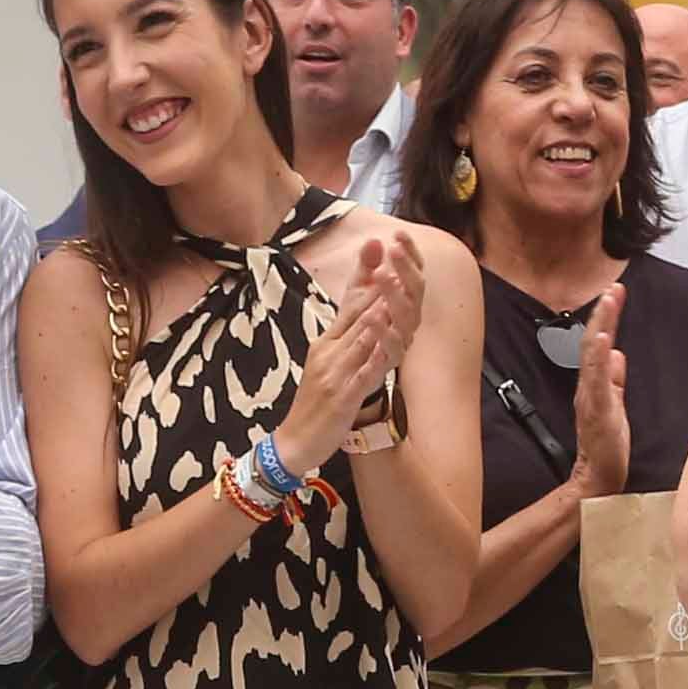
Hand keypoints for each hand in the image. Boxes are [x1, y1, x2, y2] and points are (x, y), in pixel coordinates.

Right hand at [275, 219, 416, 470]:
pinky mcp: (342, 396)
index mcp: (325, 343)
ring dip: (377, 313)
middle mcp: (328, 352)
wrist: (294, 442)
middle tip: (391, 256)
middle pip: (354, 313)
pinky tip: (386, 342)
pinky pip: (362, 372)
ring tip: (393, 289)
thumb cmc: (313, 404)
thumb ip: (343, 339)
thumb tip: (363, 314)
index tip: (375, 246)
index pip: (346, 303)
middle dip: (374, 284)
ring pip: (359, 338)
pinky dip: (374, 355)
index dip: (362, 276)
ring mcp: (334, 373)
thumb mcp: (325, 364)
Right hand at [571, 281, 633, 496]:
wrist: (599, 478)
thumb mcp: (614, 405)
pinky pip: (596, 382)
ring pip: (592, 357)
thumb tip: (616, 354)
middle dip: (604, 314)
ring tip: (608, 302)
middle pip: (592, 343)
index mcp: (593, 385)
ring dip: (600, 327)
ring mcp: (591, 398)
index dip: (605, 318)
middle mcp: (588, 387)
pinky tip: (602, 341)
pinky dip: (597, 360)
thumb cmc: (607, 446)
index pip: (597, 345)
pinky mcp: (598, 411)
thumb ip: (614, 380)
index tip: (615, 292)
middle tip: (613, 288)